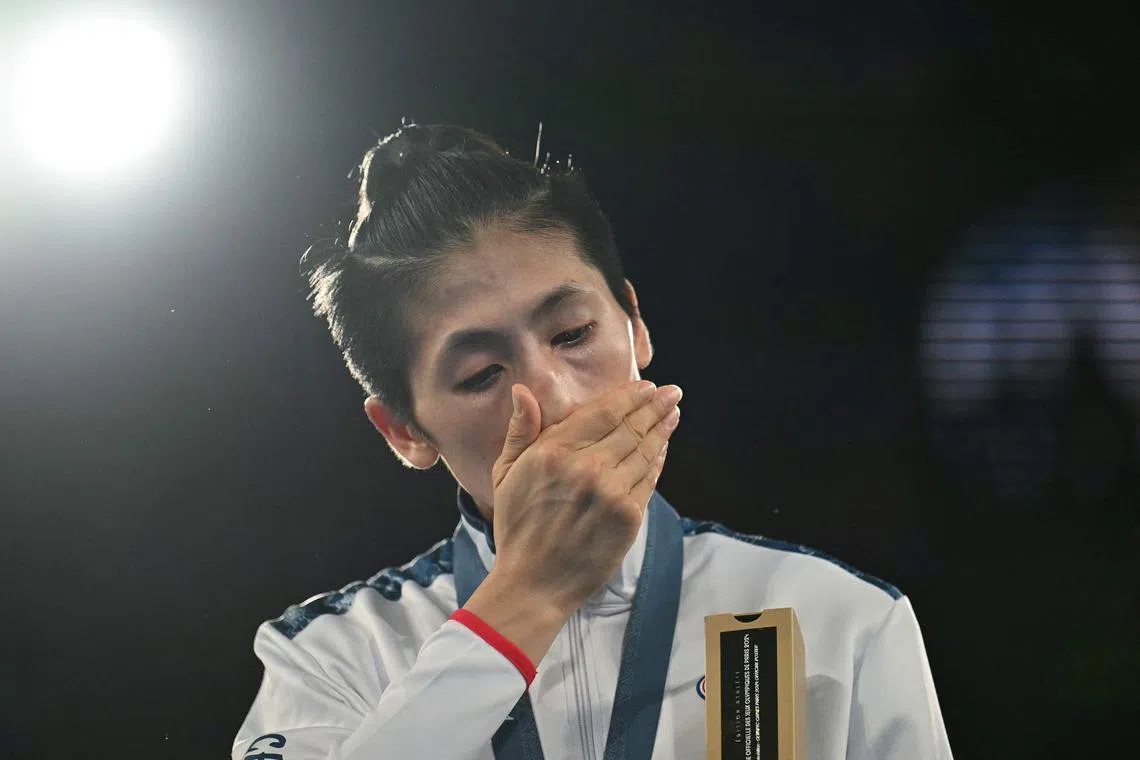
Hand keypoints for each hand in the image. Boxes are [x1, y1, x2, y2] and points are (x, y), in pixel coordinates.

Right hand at [488, 379, 681, 615]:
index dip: (629, 396)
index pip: (603, 412)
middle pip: (631, 426)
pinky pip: (649, 479)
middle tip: (671, 392)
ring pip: (645, 450)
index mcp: (554, 452)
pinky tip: (662, 448)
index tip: (645, 386)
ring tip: (672, 413)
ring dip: (662, 429)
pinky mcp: (629, 517)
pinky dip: (658, 460)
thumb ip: (520, 430)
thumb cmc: (517, 528)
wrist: (533, 583)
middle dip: (654, 406)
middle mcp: (587, 468)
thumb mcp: (506, 474)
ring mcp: (611, 493)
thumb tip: (522, 390)